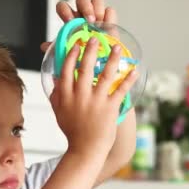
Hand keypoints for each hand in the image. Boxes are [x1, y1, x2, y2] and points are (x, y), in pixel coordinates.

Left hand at [40, 0, 117, 51]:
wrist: (98, 64)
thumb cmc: (80, 56)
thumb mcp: (68, 54)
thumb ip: (57, 49)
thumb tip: (44, 47)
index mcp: (70, 20)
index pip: (63, 7)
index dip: (65, 11)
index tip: (69, 21)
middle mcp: (82, 14)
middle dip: (85, 7)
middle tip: (89, 20)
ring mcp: (96, 15)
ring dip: (97, 9)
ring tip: (98, 24)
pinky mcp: (109, 20)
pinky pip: (110, 11)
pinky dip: (109, 17)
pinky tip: (106, 26)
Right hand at [50, 36, 138, 156]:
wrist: (85, 150)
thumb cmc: (73, 132)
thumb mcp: (59, 112)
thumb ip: (56, 94)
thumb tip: (54, 78)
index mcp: (66, 96)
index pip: (66, 70)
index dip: (71, 55)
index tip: (76, 44)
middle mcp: (80, 96)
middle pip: (85, 67)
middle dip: (91, 50)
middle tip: (96, 38)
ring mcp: (96, 101)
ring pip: (105, 75)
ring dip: (113, 59)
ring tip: (118, 47)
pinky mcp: (110, 108)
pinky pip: (121, 90)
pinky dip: (128, 79)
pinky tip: (134, 69)